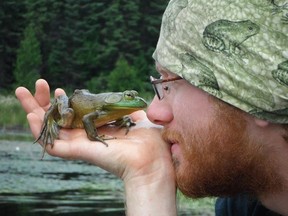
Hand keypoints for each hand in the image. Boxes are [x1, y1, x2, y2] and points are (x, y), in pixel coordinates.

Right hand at [15, 79, 173, 180]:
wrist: (152, 159)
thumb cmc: (148, 140)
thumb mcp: (137, 116)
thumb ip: (129, 107)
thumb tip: (131, 99)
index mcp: (97, 127)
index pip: (73, 113)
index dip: (63, 101)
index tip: (59, 88)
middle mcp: (85, 135)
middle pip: (58, 118)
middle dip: (44, 101)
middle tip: (37, 84)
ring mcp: (80, 143)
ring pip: (50, 129)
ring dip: (34, 111)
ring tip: (23, 92)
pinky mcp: (78, 151)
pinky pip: (52, 144)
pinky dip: (38, 132)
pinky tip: (30, 116)